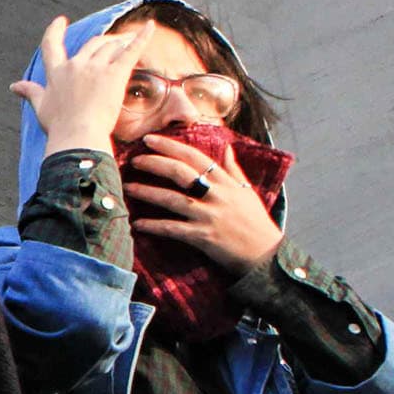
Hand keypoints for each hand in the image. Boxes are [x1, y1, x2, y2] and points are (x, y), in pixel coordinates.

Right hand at [7, 15, 145, 158]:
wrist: (78, 136)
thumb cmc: (59, 127)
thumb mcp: (42, 107)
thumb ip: (31, 92)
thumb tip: (15, 86)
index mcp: (57, 73)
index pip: (52, 45)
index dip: (55, 31)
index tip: (60, 21)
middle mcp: (75, 65)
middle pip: (91, 44)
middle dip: (103, 41)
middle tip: (113, 42)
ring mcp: (96, 68)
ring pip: (110, 46)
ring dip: (120, 42)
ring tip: (129, 40)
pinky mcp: (115, 74)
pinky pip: (131, 50)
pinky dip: (142, 37)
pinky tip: (150, 27)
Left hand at [123, 129, 283, 273]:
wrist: (265, 254)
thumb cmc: (254, 222)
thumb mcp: (247, 192)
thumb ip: (233, 170)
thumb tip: (227, 147)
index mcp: (226, 182)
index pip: (196, 157)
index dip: (171, 146)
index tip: (150, 139)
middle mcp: (217, 195)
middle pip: (181, 173)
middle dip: (155, 163)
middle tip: (134, 159)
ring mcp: (209, 216)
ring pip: (173, 199)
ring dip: (148, 192)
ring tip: (128, 187)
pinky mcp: (203, 237)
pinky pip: (173, 229)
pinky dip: (154, 226)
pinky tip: (137, 224)